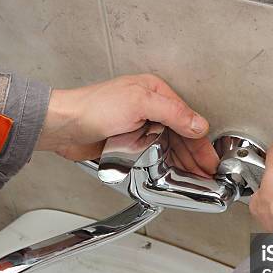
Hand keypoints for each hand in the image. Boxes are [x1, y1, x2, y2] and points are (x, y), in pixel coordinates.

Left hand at [36, 74, 218, 175]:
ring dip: (181, 163)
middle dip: (194, 156)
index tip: (210, 160)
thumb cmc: (92, 108)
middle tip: (206, 175)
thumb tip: (198, 124)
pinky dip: (165, 165)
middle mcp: (149, 109)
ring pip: (168, 147)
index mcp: (154, 93)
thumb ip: (172, 113)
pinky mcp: (128, 143)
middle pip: (179, 135)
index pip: (187, 120)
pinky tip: (172, 175)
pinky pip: (153, 155)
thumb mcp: (139, 103)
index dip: (200, 142)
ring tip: (194, 179)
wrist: (62, 126)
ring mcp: (138, 127)